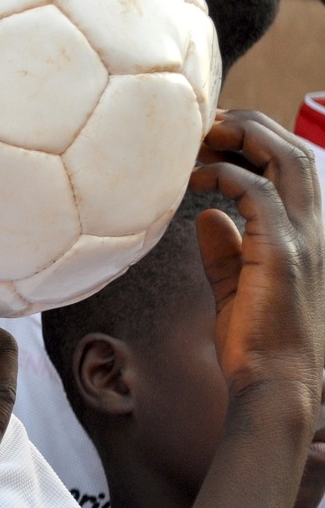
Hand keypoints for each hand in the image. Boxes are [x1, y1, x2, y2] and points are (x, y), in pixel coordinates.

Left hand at [190, 109, 324, 415]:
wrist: (272, 384)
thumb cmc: (253, 342)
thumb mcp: (233, 286)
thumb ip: (223, 249)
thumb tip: (205, 215)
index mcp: (302, 233)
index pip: (289, 166)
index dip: (254, 141)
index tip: (209, 137)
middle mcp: (311, 228)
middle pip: (293, 149)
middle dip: (249, 125)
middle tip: (202, 123)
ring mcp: (303, 237)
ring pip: (287, 158)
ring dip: (243, 137)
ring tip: (202, 135)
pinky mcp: (284, 251)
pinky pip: (258, 192)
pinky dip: (227, 176)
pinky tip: (196, 179)